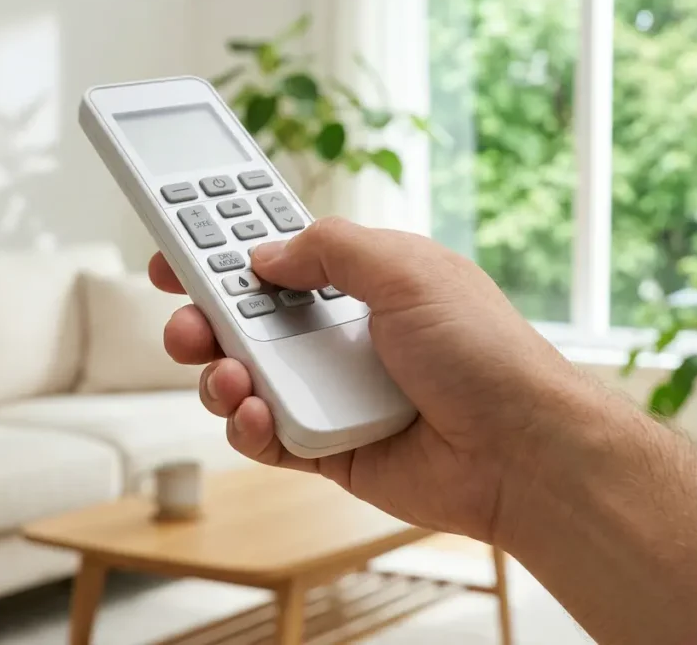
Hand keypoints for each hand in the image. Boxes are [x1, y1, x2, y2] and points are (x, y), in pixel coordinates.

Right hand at [149, 217, 586, 542]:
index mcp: (357, 285)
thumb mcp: (407, 269)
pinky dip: (248, 427)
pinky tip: (258, 416)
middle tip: (185, 322)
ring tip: (231, 375)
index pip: (274, 263)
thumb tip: (265, 257)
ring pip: (242, 380)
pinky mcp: (323, 447)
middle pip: (243, 322)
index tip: (176, 252)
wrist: (520, 448)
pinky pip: (264, 436)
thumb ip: (330, 249)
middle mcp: (336, 337)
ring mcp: (327, 393)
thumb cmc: (481, 352)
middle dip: (202, 319)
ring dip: (219, 374)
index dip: (223, 255)